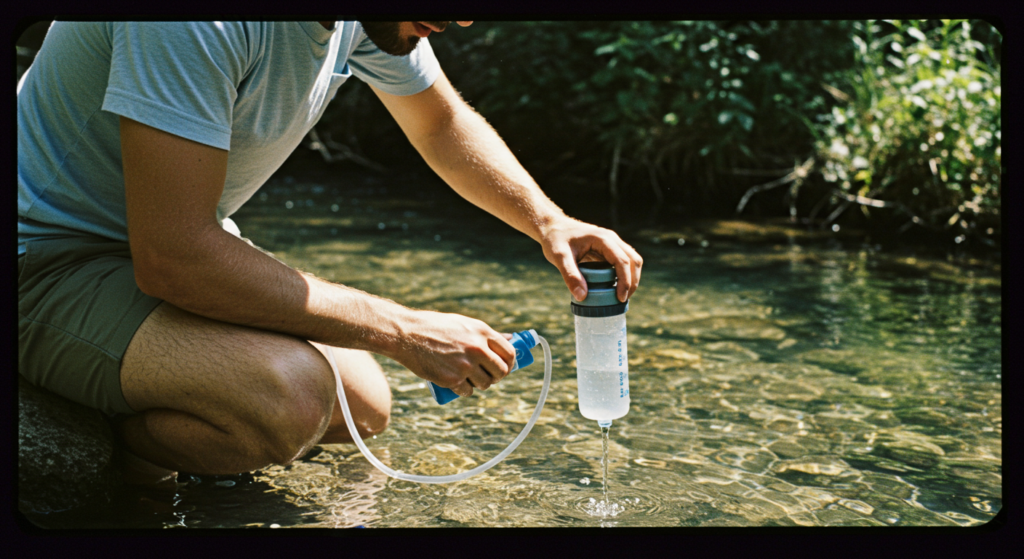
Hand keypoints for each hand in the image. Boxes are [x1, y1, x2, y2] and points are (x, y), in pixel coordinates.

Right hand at [391, 310, 514, 396]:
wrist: (406, 335)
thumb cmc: (433, 327)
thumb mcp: (463, 323)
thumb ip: (485, 334)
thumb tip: (511, 339)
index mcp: (482, 331)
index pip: (509, 352)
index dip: (510, 363)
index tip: (505, 366)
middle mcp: (477, 348)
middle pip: (501, 371)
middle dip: (498, 376)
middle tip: (489, 376)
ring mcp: (465, 365)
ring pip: (486, 384)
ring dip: (481, 384)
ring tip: (471, 378)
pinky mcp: (452, 379)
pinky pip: (468, 392)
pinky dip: (465, 391)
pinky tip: (458, 384)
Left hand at [539, 217, 642, 302]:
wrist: (552, 226)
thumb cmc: (555, 239)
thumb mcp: (559, 257)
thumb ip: (570, 275)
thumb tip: (582, 296)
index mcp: (603, 239)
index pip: (622, 261)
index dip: (625, 281)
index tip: (620, 298)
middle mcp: (611, 239)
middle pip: (634, 260)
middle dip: (632, 281)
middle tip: (622, 300)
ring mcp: (611, 242)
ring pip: (632, 260)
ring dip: (631, 278)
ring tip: (621, 296)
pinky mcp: (608, 248)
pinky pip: (623, 261)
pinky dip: (624, 275)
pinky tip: (614, 287)